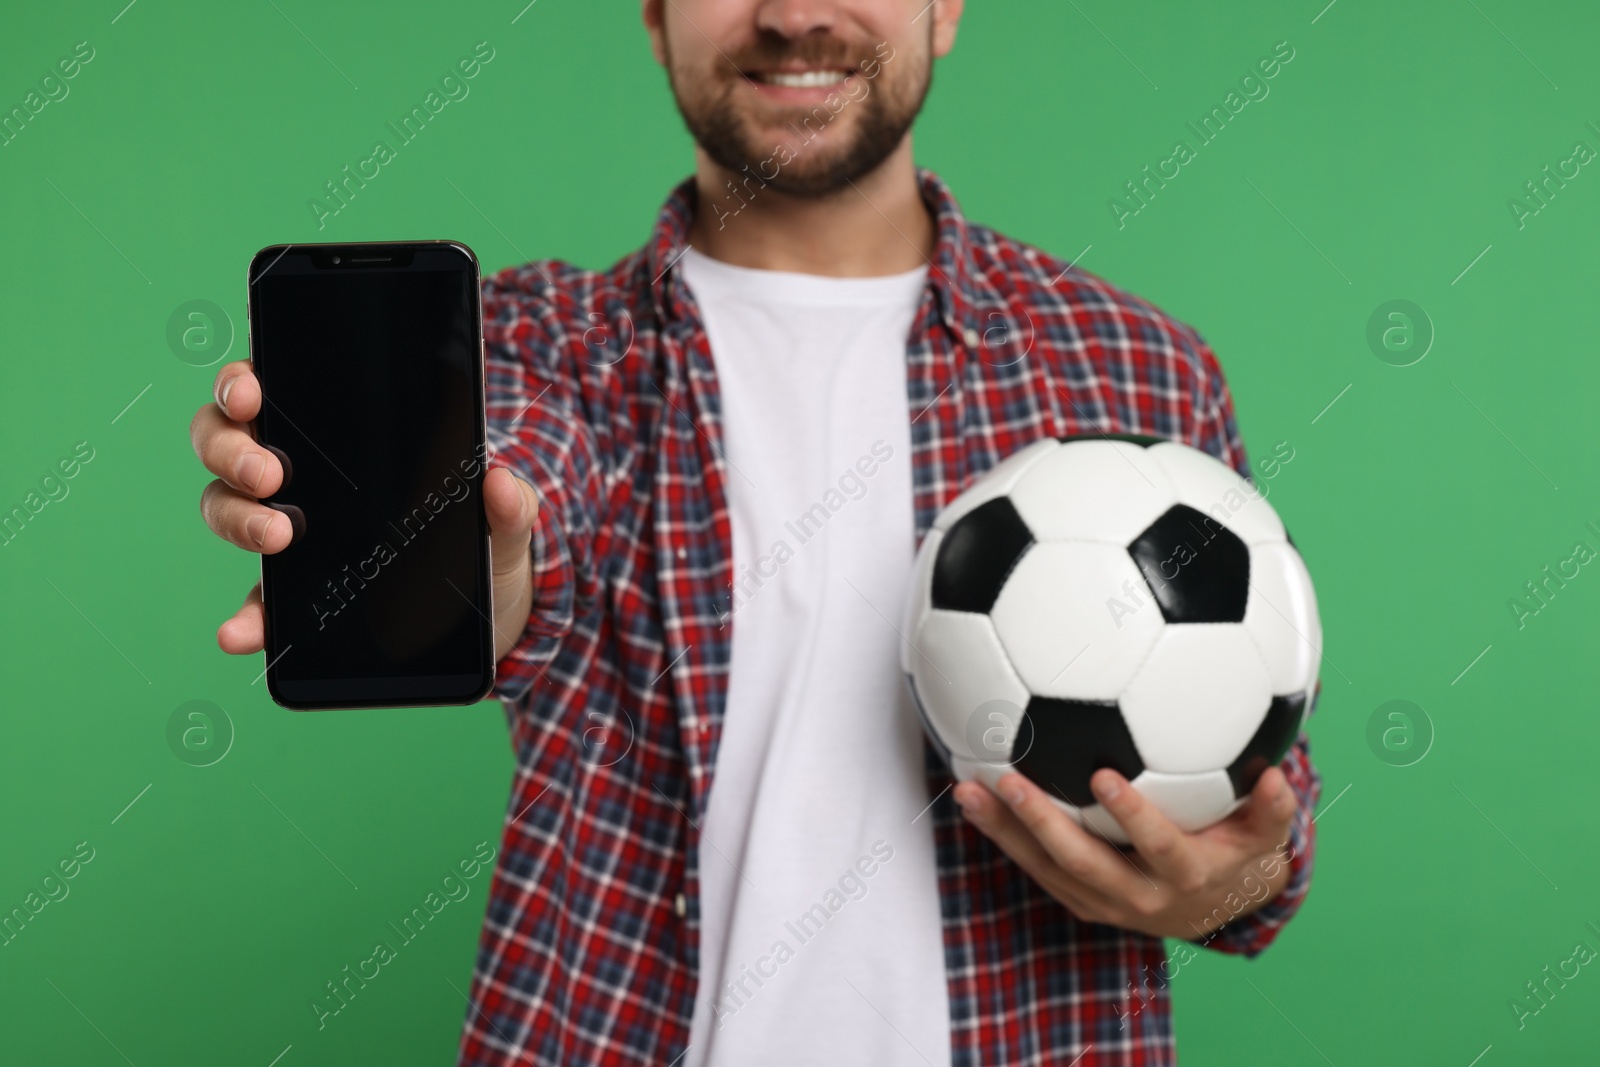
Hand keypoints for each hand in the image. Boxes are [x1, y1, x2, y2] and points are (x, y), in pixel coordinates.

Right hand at [190, 360, 540, 661]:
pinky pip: (256, 604)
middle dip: (232, 449)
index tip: (252, 392)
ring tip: (277, 535)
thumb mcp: (506, 521)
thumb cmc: (487, 546)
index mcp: (344, 439)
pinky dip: (245, 619)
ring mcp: (290, 535)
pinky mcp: (295, 598)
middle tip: (270, 474)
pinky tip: (240, 632)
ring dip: (236, 518)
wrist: (490, 618)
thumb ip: (510, 504)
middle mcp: (302, 478)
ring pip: (226, 508)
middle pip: (229, 443)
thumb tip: (501, 482)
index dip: (242, 383)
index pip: (271, 391)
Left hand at [952, 765, 1298, 939]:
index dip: (1132, 816)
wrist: (1213, 912)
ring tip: (965, 790)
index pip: (1157, 845)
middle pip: (1081, 861)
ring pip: (1045, 868)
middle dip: (1042, 823)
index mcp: (1184, 875)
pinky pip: (1034, 869)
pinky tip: (970, 800)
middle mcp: (1137, 896)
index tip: (1103, 775)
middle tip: (1007, 781)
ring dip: (1003, 831)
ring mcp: (1101, 902)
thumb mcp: (1265, 838)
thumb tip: (1279, 774)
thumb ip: (1271, 809)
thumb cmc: (1237, 854)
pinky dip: (1002, 836)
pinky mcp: (1076, 899)